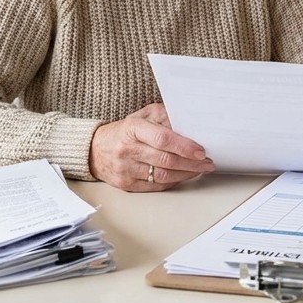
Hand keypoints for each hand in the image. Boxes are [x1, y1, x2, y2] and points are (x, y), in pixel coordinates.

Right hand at [89, 103, 214, 191]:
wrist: (95, 150)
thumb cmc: (124, 132)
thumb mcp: (142, 116)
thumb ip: (164, 116)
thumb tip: (189, 124)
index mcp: (132, 129)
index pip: (162, 139)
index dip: (184, 146)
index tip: (201, 150)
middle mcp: (127, 149)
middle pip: (165, 160)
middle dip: (191, 163)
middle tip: (207, 162)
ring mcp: (125, 169)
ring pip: (162, 176)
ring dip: (185, 174)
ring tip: (199, 169)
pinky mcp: (126, 184)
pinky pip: (155, 186)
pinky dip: (173, 182)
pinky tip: (183, 176)